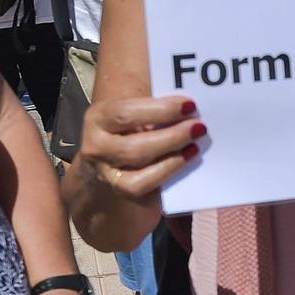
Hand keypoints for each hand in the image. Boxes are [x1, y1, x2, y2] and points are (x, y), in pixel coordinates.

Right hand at [76, 94, 204, 218]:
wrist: (109, 163)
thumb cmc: (130, 128)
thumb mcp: (134, 111)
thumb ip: (153, 105)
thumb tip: (187, 104)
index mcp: (98, 118)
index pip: (125, 114)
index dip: (159, 110)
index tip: (188, 105)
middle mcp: (96, 146)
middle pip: (134, 145)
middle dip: (171, 135)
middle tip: (198, 126)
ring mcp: (106, 172)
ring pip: (138, 165)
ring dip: (172, 153)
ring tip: (195, 142)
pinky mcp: (120, 190)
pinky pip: (144, 183)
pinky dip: (169, 169)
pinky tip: (187, 157)